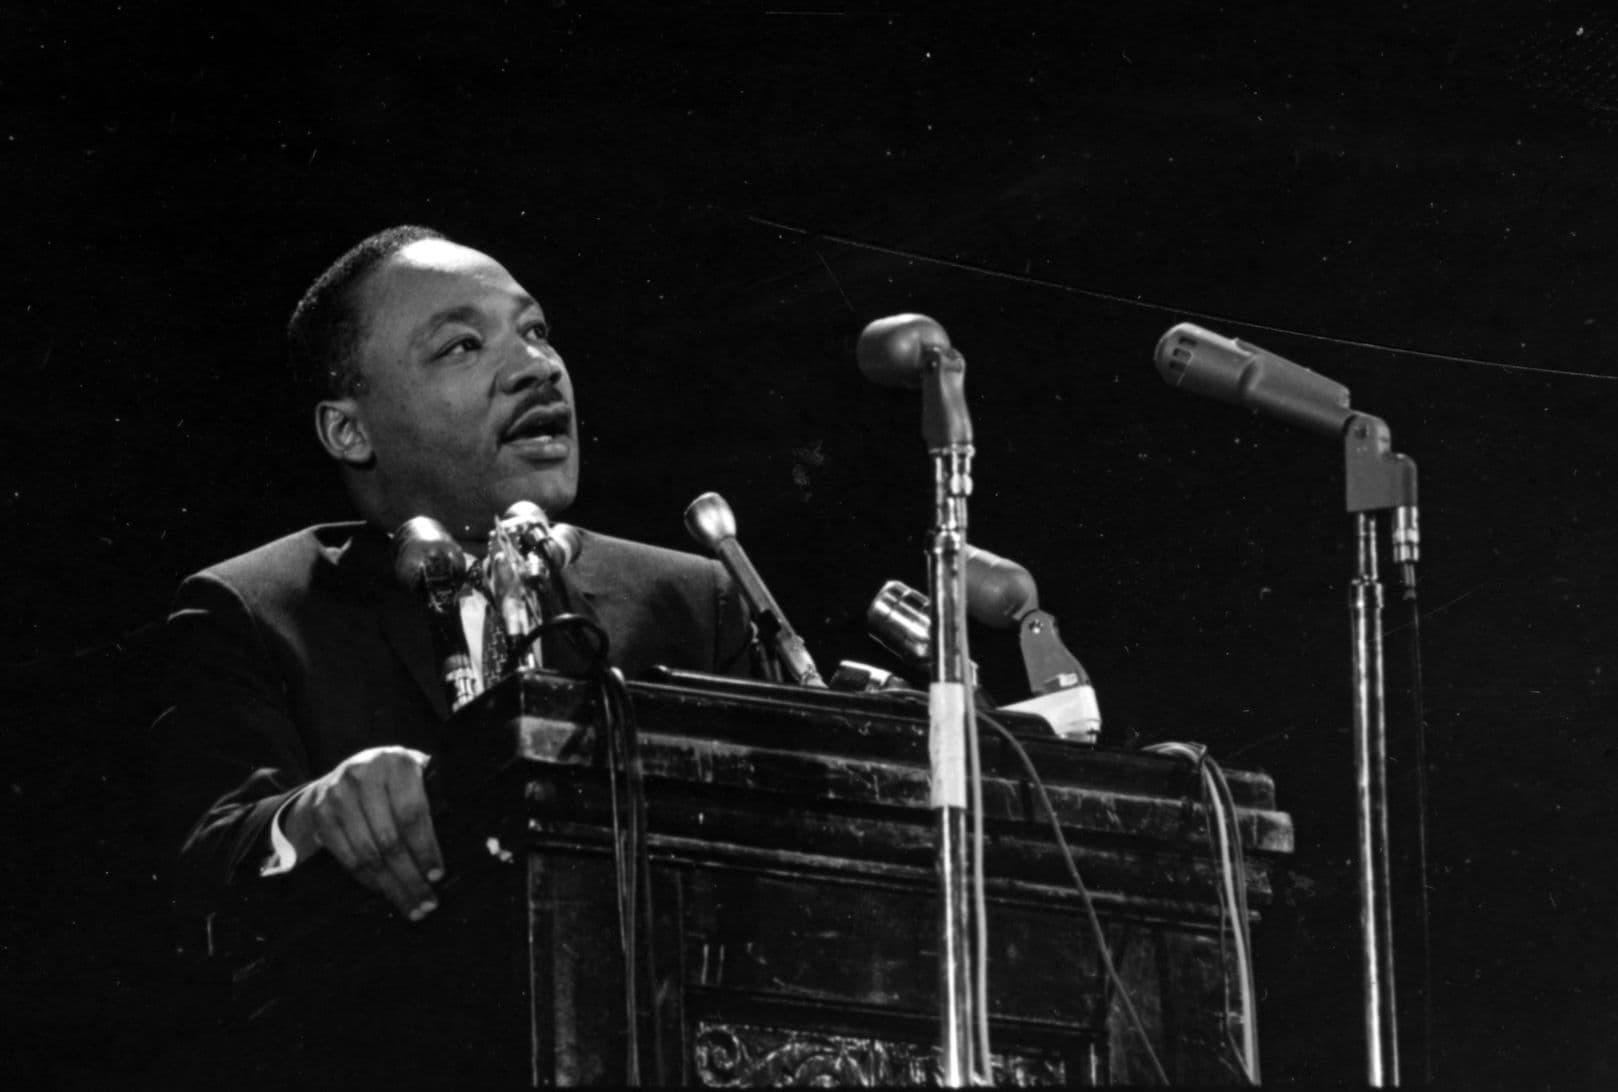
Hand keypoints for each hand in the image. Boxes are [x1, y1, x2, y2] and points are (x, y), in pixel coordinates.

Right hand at [284, 746, 443, 920]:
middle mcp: (364, 775)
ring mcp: (338, 795)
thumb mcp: (417, 777)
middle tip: (427, 903)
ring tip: (411, 906)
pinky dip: (368, 879)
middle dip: (411, 876)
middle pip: (390, 839)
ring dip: (391, 885)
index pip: (412, 814)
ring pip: (368, 853)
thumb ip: (435, 799)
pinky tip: (384, 891)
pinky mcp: (321, 815)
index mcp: (397, 763)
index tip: (437, 876)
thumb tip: (464, 844)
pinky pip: (347, 857)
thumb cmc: (396, 783)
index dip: (425, 848)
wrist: (344, 774)